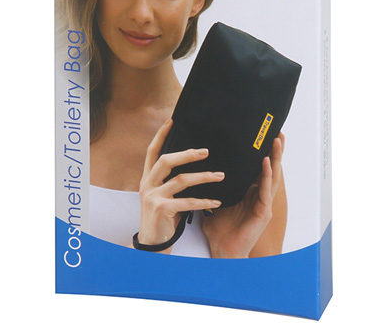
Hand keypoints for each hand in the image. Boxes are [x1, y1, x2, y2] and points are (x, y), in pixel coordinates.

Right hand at [137, 119, 224, 251]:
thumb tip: (188, 161)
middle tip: (206, 151)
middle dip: (187, 154)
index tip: (171, 120)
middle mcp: (147, 184)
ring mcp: (153, 197)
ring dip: (203, 177)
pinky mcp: (162, 210)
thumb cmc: (162, 218)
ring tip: (220, 176)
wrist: (152, 245)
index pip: (152, 151)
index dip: (160, 135)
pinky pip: (187, 202)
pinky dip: (204, 200)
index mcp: (147, 178)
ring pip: (181, 180)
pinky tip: (216, 201)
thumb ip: (170, 180)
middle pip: (167, 161)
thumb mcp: (162, 195)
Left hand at [202, 133, 284, 258]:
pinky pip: (266, 191)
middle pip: (269, 168)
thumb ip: (210, 184)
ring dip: (275, 158)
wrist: (221, 251)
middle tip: (277, 130)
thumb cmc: (219, 228)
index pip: (258, 166)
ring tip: (276, 140)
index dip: (262, 150)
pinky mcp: (263, 212)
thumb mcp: (214, 199)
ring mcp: (263, 203)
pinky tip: (265, 163)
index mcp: (249, 191)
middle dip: (274, 149)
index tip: (264, 133)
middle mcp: (259, 195)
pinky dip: (266, 176)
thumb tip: (197, 165)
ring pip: (272, 176)